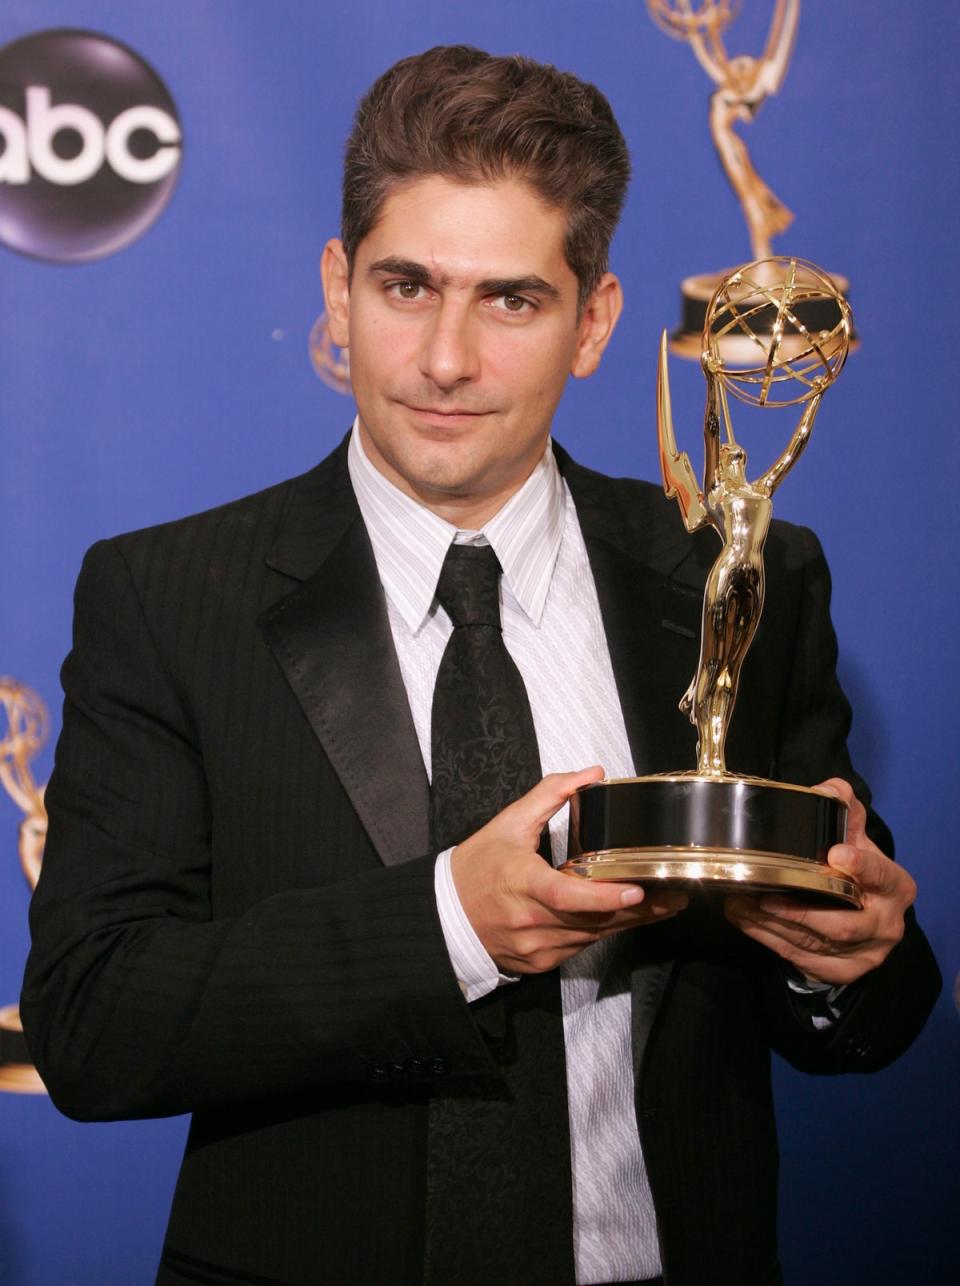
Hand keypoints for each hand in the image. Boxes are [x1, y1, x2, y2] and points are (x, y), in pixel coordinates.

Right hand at [451, 765, 687, 973]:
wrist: (444, 916)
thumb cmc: (475, 870)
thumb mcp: (508, 823)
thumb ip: (550, 794)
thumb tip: (590, 773)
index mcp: (522, 883)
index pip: (568, 895)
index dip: (604, 896)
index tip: (636, 890)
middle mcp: (531, 920)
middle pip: (595, 919)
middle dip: (639, 909)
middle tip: (673, 894)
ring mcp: (537, 946)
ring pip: (593, 935)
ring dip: (626, 921)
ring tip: (660, 903)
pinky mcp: (540, 961)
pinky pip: (580, 947)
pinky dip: (601, 931)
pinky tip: (622, 916)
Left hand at [725, 778, 916, 984]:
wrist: (864, 916)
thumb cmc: (855, 872)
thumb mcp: (855, 839)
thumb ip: (844, 811)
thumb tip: (827, 788)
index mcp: (895, 887)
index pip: (881, 876)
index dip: (861, 866)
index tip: (835, 853)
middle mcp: (886, 924)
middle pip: (843, 925)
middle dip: (800, 912)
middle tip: (763, 895)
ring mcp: (866, 953)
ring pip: (815, 943)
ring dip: (773, 925)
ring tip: (740, 904)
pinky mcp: (843, 971)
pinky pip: (802, 959)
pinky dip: (768, 939)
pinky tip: (744, 920)